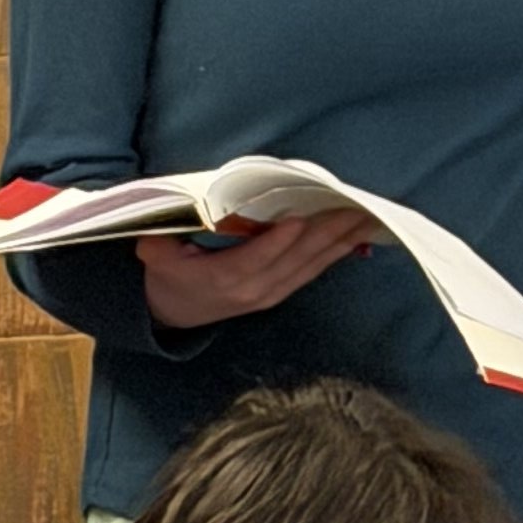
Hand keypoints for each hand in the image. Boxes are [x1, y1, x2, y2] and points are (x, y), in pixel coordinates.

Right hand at [137, 206, 378, 328]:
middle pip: (293, 260)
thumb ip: (158, 247)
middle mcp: (253, 290)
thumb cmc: (167, 276)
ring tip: (367, 218)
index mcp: (221, 280)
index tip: (298, 218)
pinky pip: (312, 272)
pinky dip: (336, 253)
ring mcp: (270, 293)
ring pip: (310, 265)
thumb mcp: (155, 259)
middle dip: (325, 233)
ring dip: (340, 241)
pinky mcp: (280, 292)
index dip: (276, 241)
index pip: (254, 259)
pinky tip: (357, 236)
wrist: (173, 315)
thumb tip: (157, 233)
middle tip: (354, 207)